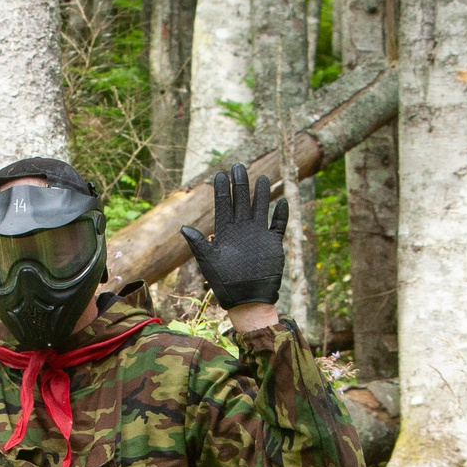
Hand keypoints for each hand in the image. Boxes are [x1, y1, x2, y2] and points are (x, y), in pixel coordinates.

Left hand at [179, 165, 287, 308]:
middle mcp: (242, 230)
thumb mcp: (209, 262)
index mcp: (226, 232)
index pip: (223, 206)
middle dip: (240, 184)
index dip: (222, 191)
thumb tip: (184, 227)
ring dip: (261, 194)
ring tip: (262, 177)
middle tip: (238, 166)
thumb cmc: (224, 283)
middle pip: (241, 201)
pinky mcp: (273, 244)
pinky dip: (281, 215)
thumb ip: (199, 244)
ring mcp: (258, 235)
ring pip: (260, 208)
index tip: (219, 175)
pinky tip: (283, 202)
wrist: (246, 299)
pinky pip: (278, 225)